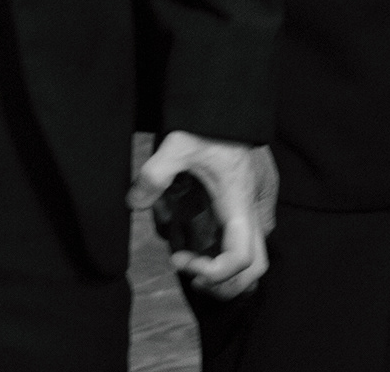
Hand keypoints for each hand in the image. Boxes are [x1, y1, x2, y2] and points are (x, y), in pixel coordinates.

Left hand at [129, 131, 274, 300]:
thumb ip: (155, 173)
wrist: (230, 104)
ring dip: (228, 273)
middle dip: (225, 284)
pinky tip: (202, 244)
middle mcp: (250, 211)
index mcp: (238, 203)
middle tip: (191, 274)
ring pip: (255, 258)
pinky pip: (248, 242)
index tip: (180, 259)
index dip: (214, 272)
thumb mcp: (178, 144)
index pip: (241, 258)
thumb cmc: (208, 124)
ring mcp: (252, 208)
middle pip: (255, 268)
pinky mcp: (247, 203)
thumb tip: (133, 203)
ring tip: (195, 265)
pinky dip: (228, 255)